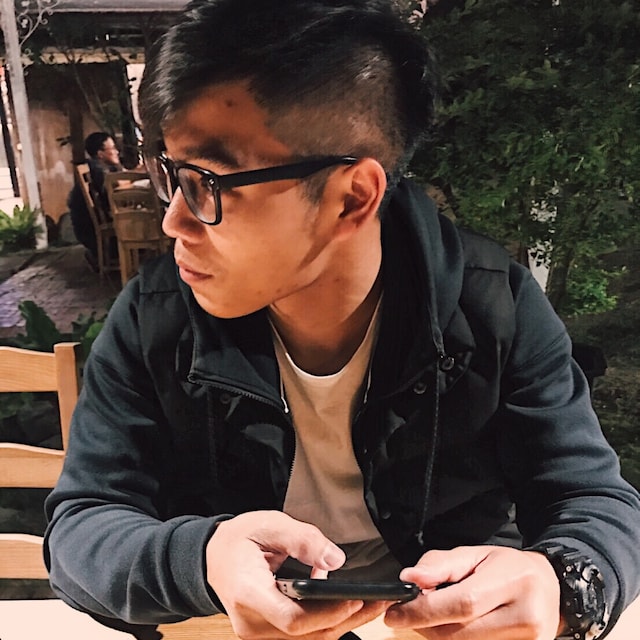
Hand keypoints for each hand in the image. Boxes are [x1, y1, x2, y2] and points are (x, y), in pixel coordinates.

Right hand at [206, 511, 389, 638]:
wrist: (213, 557)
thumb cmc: (239, 539)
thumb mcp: (269, 524)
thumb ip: (302, 539)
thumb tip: (335, 561)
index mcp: (248, 593)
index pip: (292, 619)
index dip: (328, 612)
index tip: (356, 598)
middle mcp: (251, 623)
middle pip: (306, 635)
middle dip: (347, 619)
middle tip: (381, 601)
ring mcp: (257, 633)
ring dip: (342, 623)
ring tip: (373, 604)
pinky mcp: (266, 635)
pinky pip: (302, 637)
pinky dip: (327, 624)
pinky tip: (348, 608)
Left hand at [384, 545, 561, 639]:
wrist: (552, 589)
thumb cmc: (508, 568)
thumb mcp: (474, 554)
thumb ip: (440, 565)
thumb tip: (409, 579)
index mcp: (512, 581)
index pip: (461, 603)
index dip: (422, 611)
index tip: (393, 614)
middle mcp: (526, 617)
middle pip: (459, 633)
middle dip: (427, 625)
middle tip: (413, 612)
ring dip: (441, 636)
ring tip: (441, 616)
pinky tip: (459, 628)